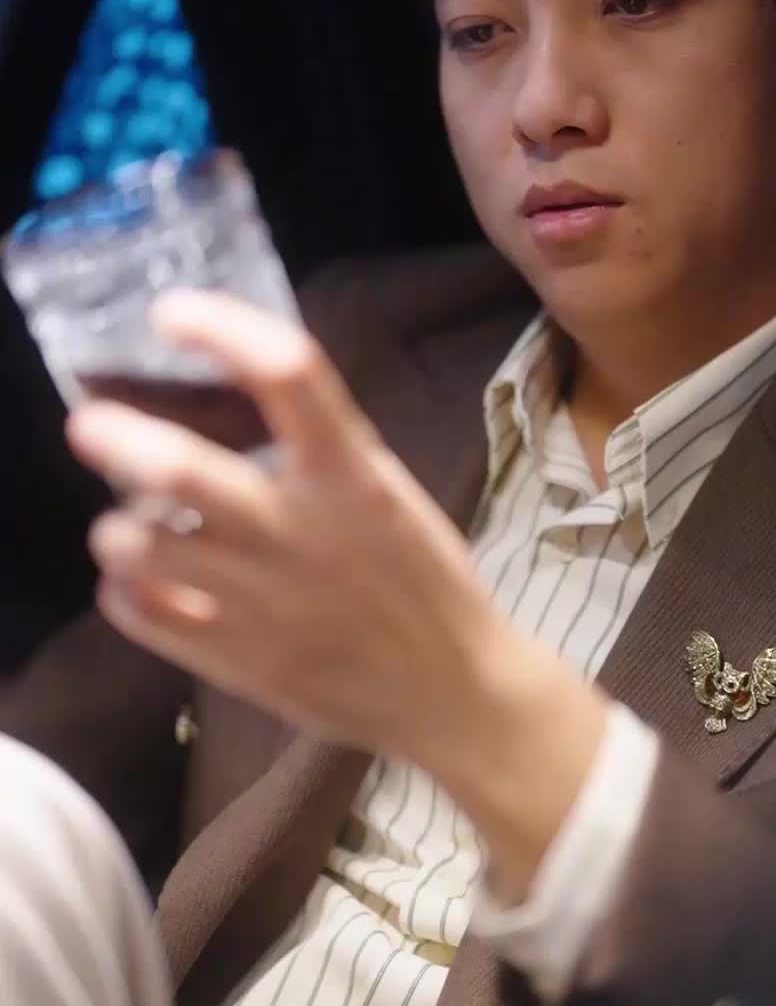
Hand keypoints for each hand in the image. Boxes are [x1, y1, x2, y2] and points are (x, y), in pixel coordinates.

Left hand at [67, 291, 606, 893]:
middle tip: (92, 423)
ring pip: (139, 549)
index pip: (285, 372)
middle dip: (117, 436)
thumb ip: (321, 445)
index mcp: (352, 476)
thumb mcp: (388, 490)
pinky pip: (140, 616)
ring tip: (129, 522)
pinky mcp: (237, 662)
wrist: (452, 691)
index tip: (172, 314)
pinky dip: (124, 590)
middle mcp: (300, 532)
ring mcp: (262, 603)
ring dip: (118, 526)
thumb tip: (235, 387)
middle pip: (180, 470)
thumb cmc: (424, 579)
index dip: (218, 327)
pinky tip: (142, 582)